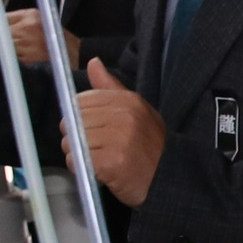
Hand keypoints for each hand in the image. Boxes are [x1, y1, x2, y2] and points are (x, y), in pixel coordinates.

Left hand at [0, 7, 70, 71]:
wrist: (86, 67)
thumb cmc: (62, 56)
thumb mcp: (42, 34)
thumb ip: (18, 31)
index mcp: (31, 15)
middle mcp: (30, 25)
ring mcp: (31, 40)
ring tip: (2, 71)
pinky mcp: (32, 57)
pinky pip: (3, 62)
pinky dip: (2, 70)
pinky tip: (9, 75)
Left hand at [69, 56, 165, 206]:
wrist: (171, 179)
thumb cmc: (150, 147)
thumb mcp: (137, 111)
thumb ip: (110, 88)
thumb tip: (93, 63)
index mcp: (129, 101)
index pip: (81, 101)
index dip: (81, 117)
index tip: (96, 130)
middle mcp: (124, 116)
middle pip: (73, 121)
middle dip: (76, 136)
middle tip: (97, 148)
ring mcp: (119, 139)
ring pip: (71, 141)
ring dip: (78, 153)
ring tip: (98, 160)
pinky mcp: (112, 162)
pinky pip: (76, 160)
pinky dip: (80, 167)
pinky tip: (98, 170)